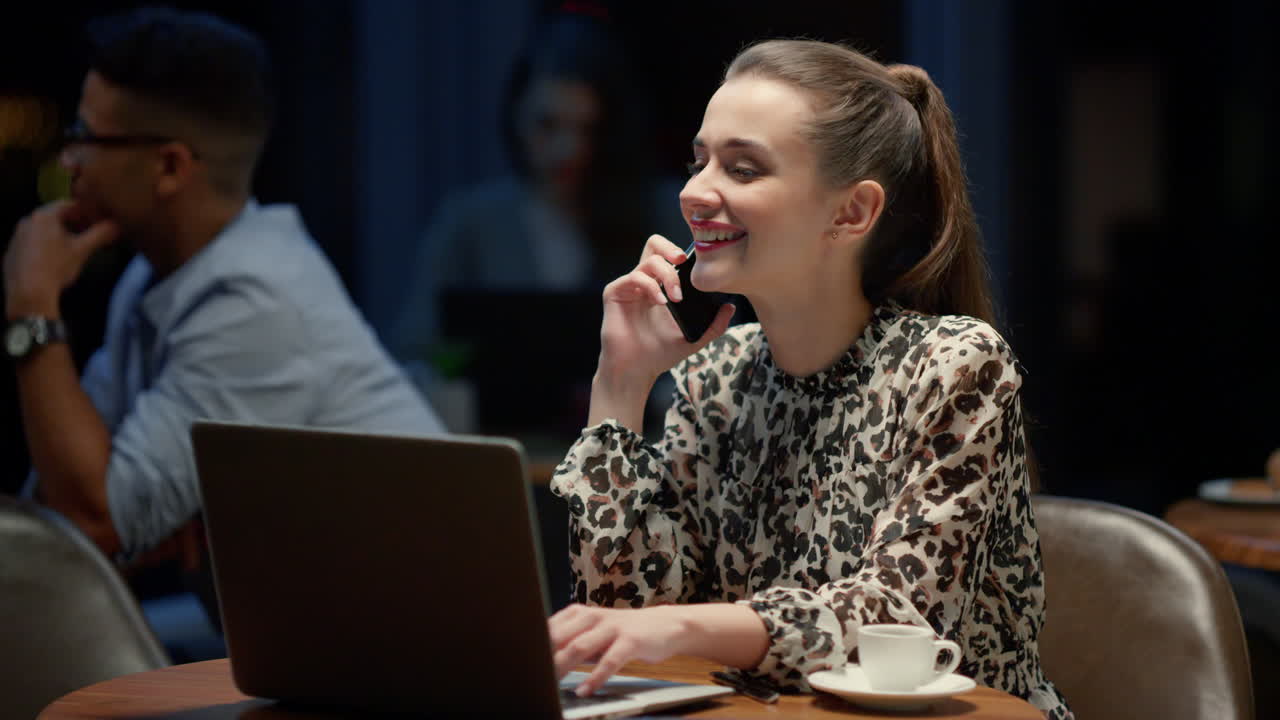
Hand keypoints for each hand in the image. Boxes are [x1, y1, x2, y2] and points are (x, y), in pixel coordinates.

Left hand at [4, 200, 118, 317]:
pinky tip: (53, 261)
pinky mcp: (11, 252)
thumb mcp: (83, 250)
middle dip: (73, 223)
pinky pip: (31, 243)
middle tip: (88, 234)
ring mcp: (16, 237)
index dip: (87, 211)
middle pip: (54, 216)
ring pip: (42, 230)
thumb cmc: (56, 266)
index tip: (98, 221)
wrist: (28, 292)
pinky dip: (44, 246)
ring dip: (58, 234)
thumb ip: (100, 234)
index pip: (69, 204)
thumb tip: (116, 225)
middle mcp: (27, 221)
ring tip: (73, 248)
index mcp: (44, 216)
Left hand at [549, 604, 690, 696]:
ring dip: (563, 667)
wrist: (665, 625)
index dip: (535, 647)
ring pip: (580, 647)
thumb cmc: (624, 633)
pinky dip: (595, 678)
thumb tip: (544, 663)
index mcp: (579, 614)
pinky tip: (585, 690)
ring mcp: (612, 627)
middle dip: (545, 659)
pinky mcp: (630, 640)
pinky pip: (609, 660)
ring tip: (552, 685)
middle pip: (559, 638)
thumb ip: (572, 645)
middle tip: (535, 678)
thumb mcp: (594, 634)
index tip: (524, 664)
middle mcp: (593, 617)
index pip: (549, 629)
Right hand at [596, 234, 734, 388]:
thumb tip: (731, 307)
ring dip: (668, 275)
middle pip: (654, 244)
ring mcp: (629, 286)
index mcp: (661, 286)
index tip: (699, 266)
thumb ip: (714, 325)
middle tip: (684, 262)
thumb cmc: (659, 354)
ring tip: (676, 297)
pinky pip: (634, 276)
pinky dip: (651, 286)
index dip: (683, 254)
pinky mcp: (615, 292)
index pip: (670, 255)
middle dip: (672, 248)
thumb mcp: (693, 339)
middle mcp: (645, 281)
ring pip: (649, 259)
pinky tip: (661, 303)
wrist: (636, 370)